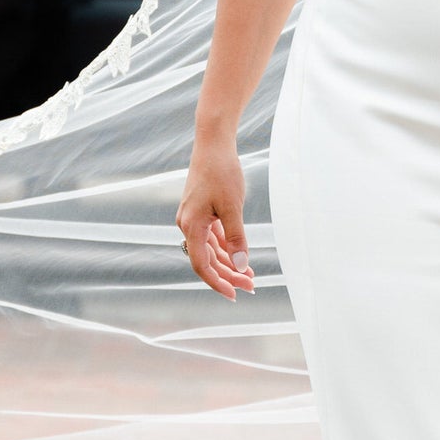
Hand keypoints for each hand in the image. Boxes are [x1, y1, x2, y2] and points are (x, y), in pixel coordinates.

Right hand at [177, 142, 254, 298]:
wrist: (213, 144)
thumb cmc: (222, 173)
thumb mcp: (232, 207)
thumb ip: (237, 238)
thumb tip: (242, 266)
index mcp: (192, 226)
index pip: (202, 264)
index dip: (217, 282)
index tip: (234, 295)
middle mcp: (188, 224)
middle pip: (208, 259)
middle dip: (229, 274)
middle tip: (251, 286)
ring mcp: (193, 218)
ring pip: (211, 249)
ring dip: (229, 262)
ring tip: (250, 275)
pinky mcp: (200, 210)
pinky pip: (213, 236)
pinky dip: (226, 247)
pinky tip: (240, 255)